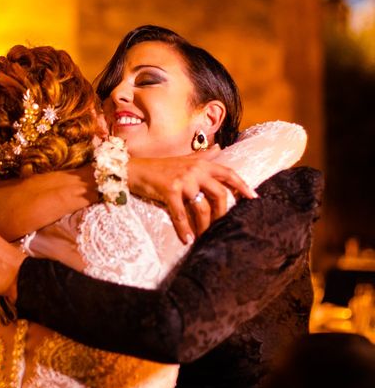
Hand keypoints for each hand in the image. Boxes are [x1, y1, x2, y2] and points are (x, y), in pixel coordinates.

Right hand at [128, 148, 257, 243]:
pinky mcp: (169, 191)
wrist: (133, 169)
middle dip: (222, 214)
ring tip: (203, 237)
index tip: (254, 198)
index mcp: (200, 164)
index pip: (228, 173)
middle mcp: (194, 171)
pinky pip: (181, 214)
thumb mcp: (183, 159)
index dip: (242, 185)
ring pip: (202, 207)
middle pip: (219, 194)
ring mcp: (182, 181)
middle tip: (220, 226)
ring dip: (204, 226)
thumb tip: (219, 148)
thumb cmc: (158, 167)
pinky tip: (187, 239)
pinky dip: (184, 229)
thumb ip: (202, 156)